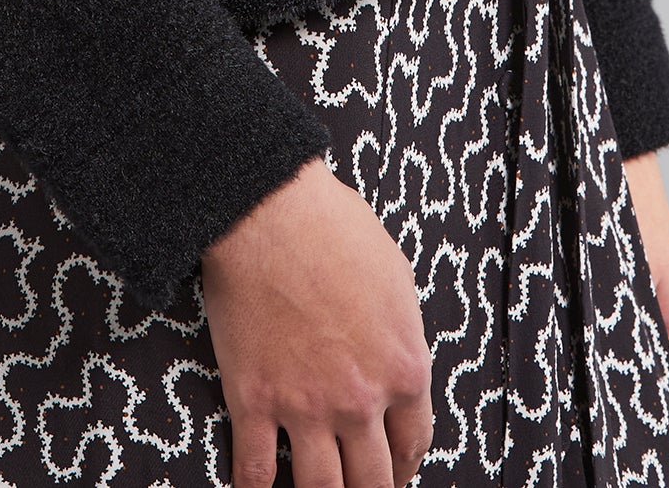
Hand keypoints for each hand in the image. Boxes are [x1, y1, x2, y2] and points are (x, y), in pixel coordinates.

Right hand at [199, 155, 432, 487]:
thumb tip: (397, 365)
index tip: (393, 470)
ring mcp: (306, 405)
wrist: (269, 209)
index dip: (404, 465)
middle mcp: (360, 399)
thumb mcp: (396, 278)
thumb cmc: (334, 227)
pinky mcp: (254, 401)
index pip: (414, 444)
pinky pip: (256, 471)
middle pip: (373, 481)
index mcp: (403, 368)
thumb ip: (403, 335)